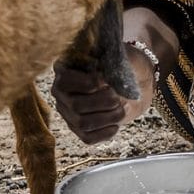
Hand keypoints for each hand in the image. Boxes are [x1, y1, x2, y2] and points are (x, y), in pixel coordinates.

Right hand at [50, 10, 169, 143]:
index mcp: (63, 70)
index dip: (88, 83)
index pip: (65, 80)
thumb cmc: (121, 65)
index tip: (107, 81)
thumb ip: (107, 61)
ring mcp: (68, 113)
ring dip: (109, 116)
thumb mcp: (116, 56)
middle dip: (103, 102)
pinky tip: (117, 123)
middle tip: (118, 96)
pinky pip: (89, 138)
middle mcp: (60, 93)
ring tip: (123, 108)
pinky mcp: (79, 130)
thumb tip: (105, 74)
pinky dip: (107, 131)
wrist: (133, 82)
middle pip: (76, 105)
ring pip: (83, 123)